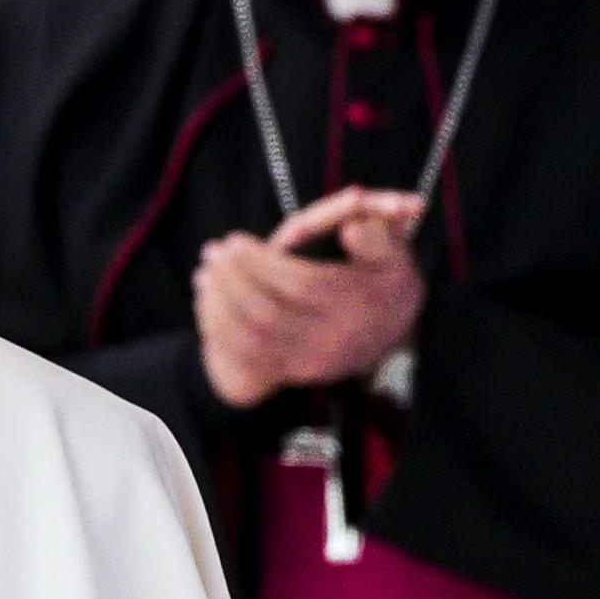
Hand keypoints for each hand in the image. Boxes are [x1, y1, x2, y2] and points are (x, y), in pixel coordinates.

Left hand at [194, 187, 425, 409]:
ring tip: (206, 271)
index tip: (235, 241)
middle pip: (269, 316)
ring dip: (220, 304)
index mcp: (355, 305)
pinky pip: (246, 358)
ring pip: (252, 340)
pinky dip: (219, 328)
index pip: (301, 287)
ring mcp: (309, 362)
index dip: (262, 264)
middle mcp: (332, 340)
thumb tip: (353, 226)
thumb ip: (377, 235)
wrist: (388, 330)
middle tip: (214, 250)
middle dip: (234, 282)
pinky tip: (208, 297)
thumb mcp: (393, 251)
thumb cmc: (383, 277)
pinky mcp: (291, 372)